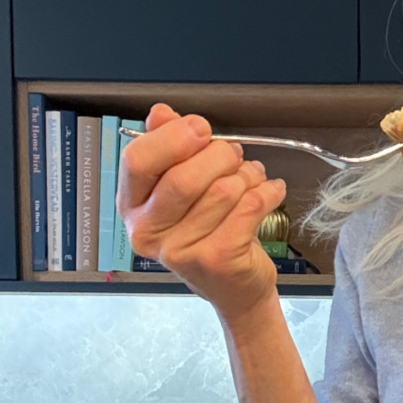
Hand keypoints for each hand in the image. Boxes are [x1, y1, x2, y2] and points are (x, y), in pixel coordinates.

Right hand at [117, 103, 288, 328]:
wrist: (235, 289)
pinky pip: (249, 207)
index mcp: (132, 206)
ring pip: (222, 190)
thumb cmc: (209, 232)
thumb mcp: (184, 188)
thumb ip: (169, 147)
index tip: (201, 130)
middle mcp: (148, 231)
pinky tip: (271, 191)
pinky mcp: (217, 260)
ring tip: (253, 178)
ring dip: (247, 175)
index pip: (138, 160)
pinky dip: (267, 191)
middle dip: (219, 156)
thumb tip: (161, 113)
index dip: (174, 137)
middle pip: (183, 176)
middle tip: (235, 156)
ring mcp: (181, 251)